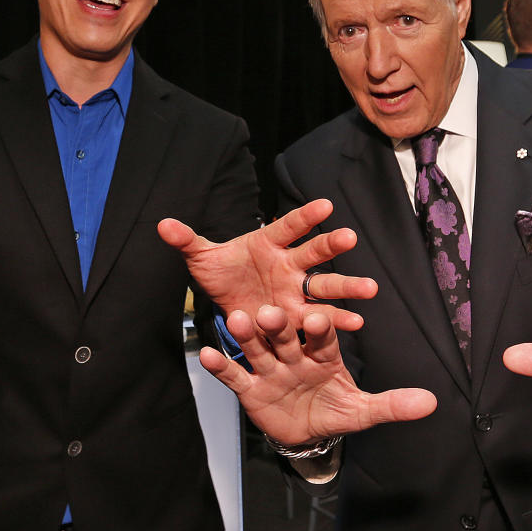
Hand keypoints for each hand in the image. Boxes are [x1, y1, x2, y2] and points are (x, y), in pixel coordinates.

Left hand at [158, 198, 376, 331]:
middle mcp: (288, 264)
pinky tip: (356, 324)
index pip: (287, 226)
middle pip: (312, 253)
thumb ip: (186, 240)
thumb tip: (162, 224)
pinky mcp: (297, 317)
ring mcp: (296, 291)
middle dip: (331, 246)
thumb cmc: (220, 274)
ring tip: (369, 289)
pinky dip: (337, 322)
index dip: (305, 216)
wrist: (227, 305)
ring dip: (347, 287)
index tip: (325, 206)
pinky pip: (320, 319)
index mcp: (267, 243)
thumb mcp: (201, 258)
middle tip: (349, 237)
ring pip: (324, 286)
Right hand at [201, 305, 435, 444]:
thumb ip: (393, 405)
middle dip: (277, 325)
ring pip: (256, 348)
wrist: (306, 432)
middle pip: (285, 336)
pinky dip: (220, 366)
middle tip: (268, 310)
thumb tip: (431, 403)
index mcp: (324, 354)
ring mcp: (270, 369)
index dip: (321, 328)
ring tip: (234, 320)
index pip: (323, 337)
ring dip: (246, 336)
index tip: (319, 318)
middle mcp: (294, 355)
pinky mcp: (249, 387)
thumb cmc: (334, 411)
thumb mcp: (363, 412)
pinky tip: (204, 355)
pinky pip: (233, 376)